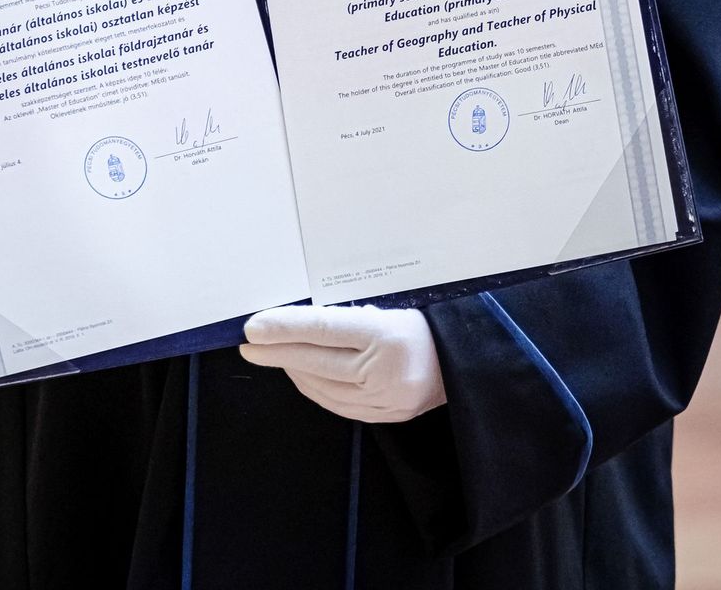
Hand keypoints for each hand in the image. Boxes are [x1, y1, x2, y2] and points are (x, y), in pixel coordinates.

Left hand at [240, 303, 446, 423]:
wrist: (471, 361)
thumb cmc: (430, 321)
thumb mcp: (393, 304)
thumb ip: (351, 312)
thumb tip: (302, 318)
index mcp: (388, 334)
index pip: (322, 329)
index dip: (283, 327)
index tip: (253, 326)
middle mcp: (384, 371)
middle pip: (315, 361)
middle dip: (275, 351)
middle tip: (248, 343)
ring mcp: (385, 400)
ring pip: (322, 387)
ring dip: (292, 370)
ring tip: (272, 355)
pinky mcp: (387, 417)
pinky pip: (338, 404)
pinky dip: (314, 388)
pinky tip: (302, 375)